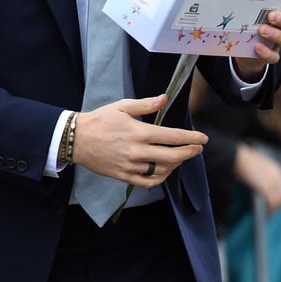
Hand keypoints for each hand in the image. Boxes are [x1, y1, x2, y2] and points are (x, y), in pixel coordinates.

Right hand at [72, 95, 208, 187]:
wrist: (77, 139)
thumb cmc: (100, 120)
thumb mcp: (123, 106)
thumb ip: (146, 105)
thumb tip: (164, 99)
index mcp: (139, 132)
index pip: (172, 137)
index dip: (191, 138)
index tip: (203, 139)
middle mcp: (137, 151)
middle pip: (172, 157)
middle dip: (189, 153)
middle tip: (197, 149)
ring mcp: (131, 166)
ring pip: (162, 171)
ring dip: (176, 165)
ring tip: (181, 157)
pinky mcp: (124, 176)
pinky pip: (147, 182)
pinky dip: (160, 179)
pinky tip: (165, 171)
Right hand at [233, 144, 280, 213]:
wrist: (239, 158)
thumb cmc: (244, 161)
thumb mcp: (258, 166)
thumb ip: (264, 175)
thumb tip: (264, 187)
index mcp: (276, 169)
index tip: (278, 201)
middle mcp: (277, 175)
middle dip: (279, 203)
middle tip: (273, 210)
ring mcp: (273, 182)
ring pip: (279, 200)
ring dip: (275, 208)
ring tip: (269, 213)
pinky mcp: (266, 188)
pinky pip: (272, 202)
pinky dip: (271, 209)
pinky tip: (267, 213)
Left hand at [234, 0, 280, 76]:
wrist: (241, 49)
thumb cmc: (248, 23)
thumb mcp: (248, 10)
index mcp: (280, 12)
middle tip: (271, 16)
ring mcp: (277, 42)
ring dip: (275, 34)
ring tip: (261, 30)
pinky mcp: (269, 55)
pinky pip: (274, 57)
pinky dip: (267, 52)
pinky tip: (257, 46)